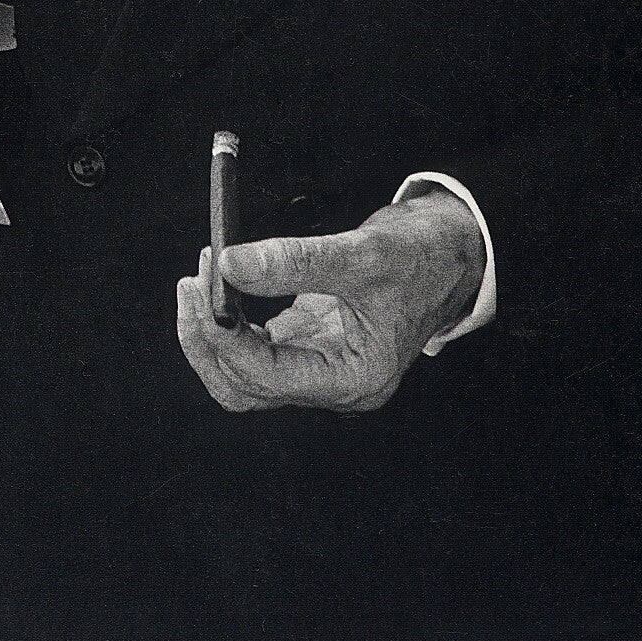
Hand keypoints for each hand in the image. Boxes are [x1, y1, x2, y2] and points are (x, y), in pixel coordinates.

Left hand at [176, 188, 486, 412]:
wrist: (449, 252)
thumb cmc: (419, 255)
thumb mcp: (363, 253)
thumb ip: (297, 260)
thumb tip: (228, 264)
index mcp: (354, 378)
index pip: (270, 377)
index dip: (228, 338)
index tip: (205, 287)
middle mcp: (333, 384)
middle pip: (245, 388)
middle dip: (208, 340)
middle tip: (192, 282)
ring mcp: (320, 367)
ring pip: (243, 373)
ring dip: (212, 330)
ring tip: (200, 274)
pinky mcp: (311, 344)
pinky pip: (256, 346)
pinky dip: (231, 316)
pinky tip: (223, 276)